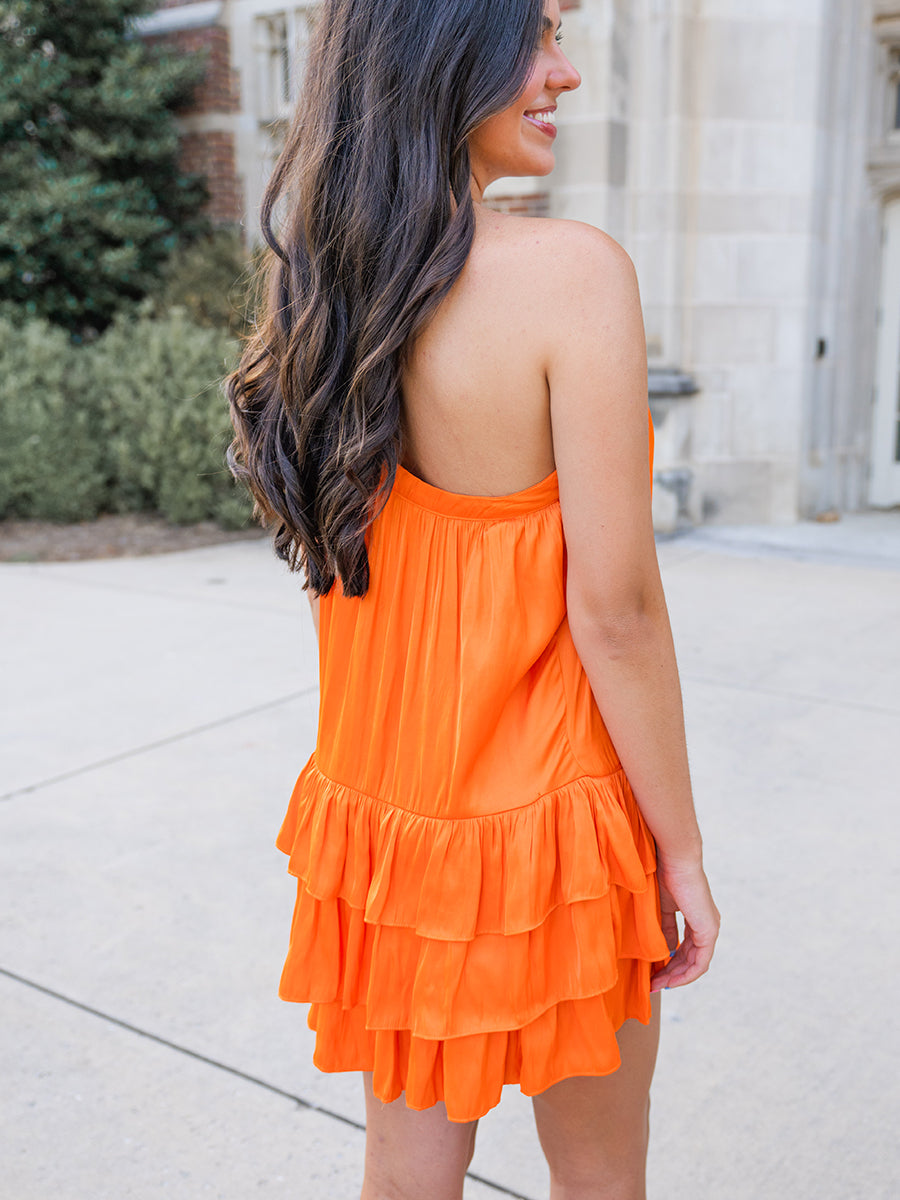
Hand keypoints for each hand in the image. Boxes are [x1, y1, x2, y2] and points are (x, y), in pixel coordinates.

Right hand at [649, 856, 719, 991]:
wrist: (675, 859)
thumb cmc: (665, 875)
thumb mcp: (662, 907)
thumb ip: (665, 928)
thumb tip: (664, 950)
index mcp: (697, 918)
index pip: (685, 948)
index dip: (669, 962)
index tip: (652, 973)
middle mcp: (707, 926)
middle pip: (690, 959)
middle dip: (670, 973)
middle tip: (652, 984)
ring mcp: (709, 929)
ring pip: (695, 963)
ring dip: (676, 977)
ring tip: (656, 985)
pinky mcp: (708, 931)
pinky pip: (700, 962)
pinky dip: (686, 974)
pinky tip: (671, 980)